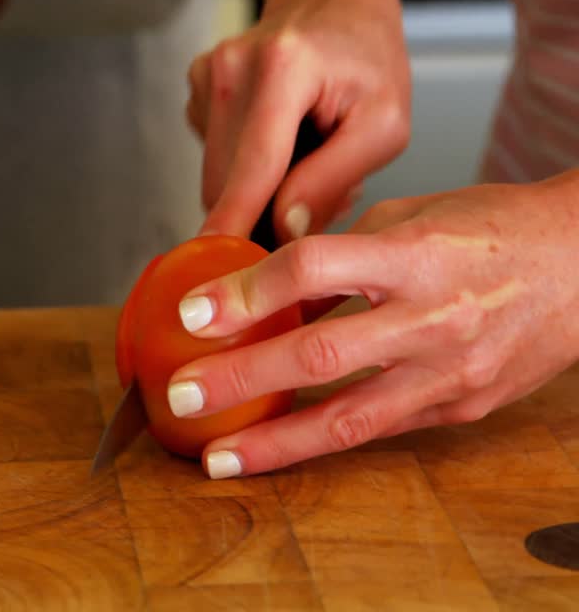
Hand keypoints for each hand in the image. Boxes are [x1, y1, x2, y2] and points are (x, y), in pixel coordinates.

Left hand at [164, 173, 578, 477]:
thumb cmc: (491, 228)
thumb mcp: (410, 215)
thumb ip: (338, 251)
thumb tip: (260, 284)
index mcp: (416, 254)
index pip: (314, 268)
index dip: (246, 292)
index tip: (192, 312)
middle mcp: (433, 317)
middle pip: (320, 354)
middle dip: (241, 378)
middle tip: (182, 394)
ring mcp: (450, 372)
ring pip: (349, 418)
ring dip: (274, 442)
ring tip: (218, 458)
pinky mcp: (461, 407)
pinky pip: (380, 429)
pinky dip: (324, 440)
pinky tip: (278, 448)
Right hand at [186, 0, 410, 241]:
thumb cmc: (366, 59)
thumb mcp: (383, 124)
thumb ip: (334, 180)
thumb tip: (286, 232)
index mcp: (283, 69)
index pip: (253, 167)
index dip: (233, 226)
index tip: (214, 275)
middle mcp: (230, 68)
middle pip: (226, 180)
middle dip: (259, 214)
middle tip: (309, 213)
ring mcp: (205, 75)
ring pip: (217, 175)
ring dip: (256, 190)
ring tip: (303, 157)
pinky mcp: (195, 87)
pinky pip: (214, 155)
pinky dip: (245, 165)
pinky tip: (280, 139)